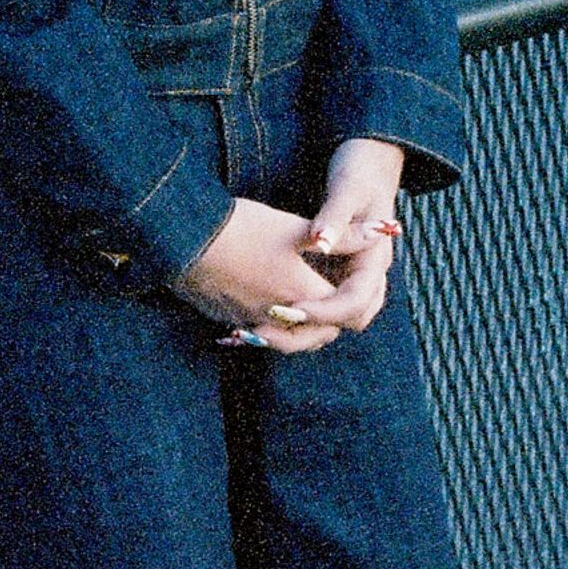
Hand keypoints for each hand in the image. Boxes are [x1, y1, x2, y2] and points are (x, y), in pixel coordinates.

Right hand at [175, 137, 404, 354]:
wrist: (184, 237)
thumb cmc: (242, 227)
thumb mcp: (296, 228)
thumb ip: (343, 237)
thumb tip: (383, 232)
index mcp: (301, 295)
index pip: (342, 313)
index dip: (352, 301)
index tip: (352, 285)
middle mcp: (278, 318)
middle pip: (317, 336)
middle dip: (330, 323)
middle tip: (335, 305)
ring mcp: (249, 323)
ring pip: (286, 341)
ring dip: (300, 331)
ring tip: (305, 310)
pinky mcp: (226, 320)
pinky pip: (257, 334)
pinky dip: (270, 326)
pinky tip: (266, 305)